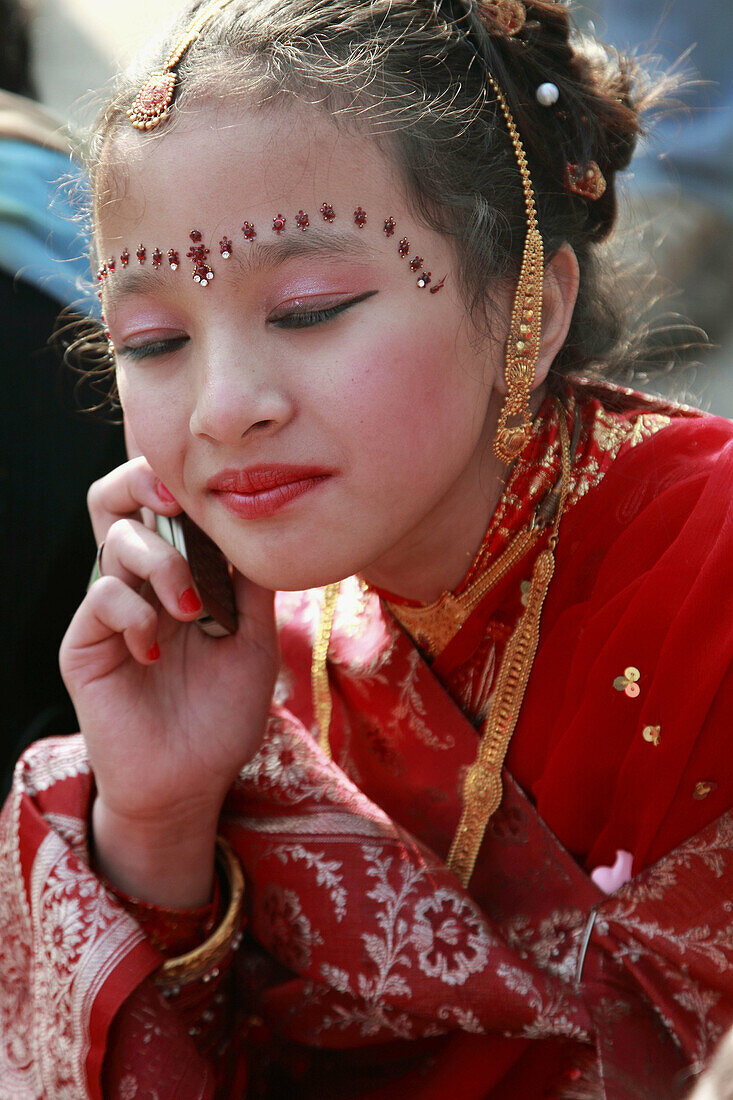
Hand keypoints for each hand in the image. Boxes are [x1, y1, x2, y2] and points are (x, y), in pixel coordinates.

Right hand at [60, 457, 277, 903]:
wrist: (192, 780)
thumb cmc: (223, 712)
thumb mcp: (253, 639)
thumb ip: (250, 584)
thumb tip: (258, 524)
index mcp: (177, 574)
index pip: (161, 505)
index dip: (175, 482)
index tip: (211, 486)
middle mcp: (138, 583)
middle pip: (115, 502)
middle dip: (141, 483)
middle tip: (176, 501)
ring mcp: (109, 612)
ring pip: (115, 543)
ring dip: (161, 563)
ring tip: (192, 609)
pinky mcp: (85, 646)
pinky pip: (101, 598)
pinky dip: (135, 611)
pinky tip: (158, 649)